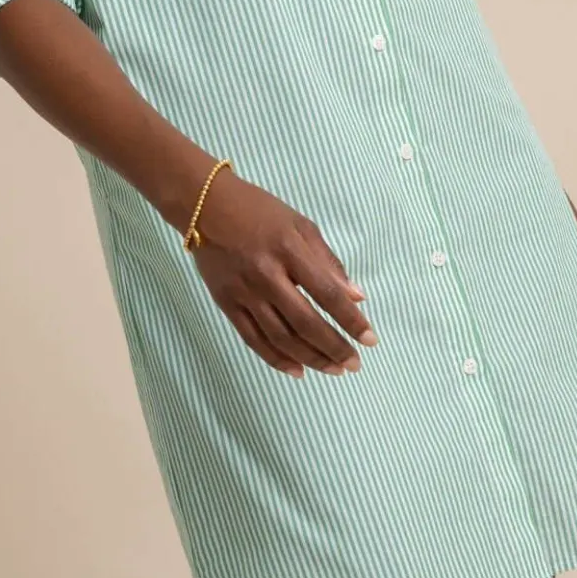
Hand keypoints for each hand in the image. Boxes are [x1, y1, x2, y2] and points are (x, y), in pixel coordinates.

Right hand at [187, 168, 378, 378]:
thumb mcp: (300, 225)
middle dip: (334, 348)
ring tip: (334, 369)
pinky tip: (298, 370)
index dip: (351, 320)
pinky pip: (253, 340)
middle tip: (354, 364)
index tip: (371, 339)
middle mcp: (266, 275)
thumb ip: (328, 261)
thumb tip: (356, 297)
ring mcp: (244, 292)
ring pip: (281, 337)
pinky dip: (277, 359)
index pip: (327, 293)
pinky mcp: (226, 304)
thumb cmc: (260, 211)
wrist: (205, 207)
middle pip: (305, 322)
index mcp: (289, 250)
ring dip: (311, 358)